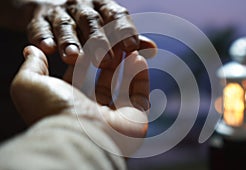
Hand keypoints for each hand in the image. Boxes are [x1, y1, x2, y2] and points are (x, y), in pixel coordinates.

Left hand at [10, 46, 148, 137]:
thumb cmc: (54, 112)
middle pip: (103, 84)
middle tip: (112, 44)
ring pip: (124, 89)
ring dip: (127, 67)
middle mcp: (91, 115)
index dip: (82, 63)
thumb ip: (32, 66)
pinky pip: (140, 96)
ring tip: (129, 48)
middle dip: (108, 62)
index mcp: (67, 109)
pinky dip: (140, 77)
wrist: (81, 135)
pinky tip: (138, 59)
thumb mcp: (30, 84)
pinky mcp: (135, 121)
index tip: (88, 45)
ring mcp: (115, 119)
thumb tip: (32, 51)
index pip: (77, 82)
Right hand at [17, 0, 155, 63]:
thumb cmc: (90, 25)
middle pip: (92, 21)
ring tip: (73, 58)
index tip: (132, 48)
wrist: (54, 9)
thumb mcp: (109, 27)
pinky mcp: (39, 19)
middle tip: (104, 61)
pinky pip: (39, 28)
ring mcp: (61, 12)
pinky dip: (43, 38)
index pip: (117, 17)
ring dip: (70, 42)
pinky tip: (46, 49)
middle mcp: (84, 8)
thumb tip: (151, 49)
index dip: (124, 31)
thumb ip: (127, 39)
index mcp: (105, 9)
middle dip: (98, 41)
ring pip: (66, 25)